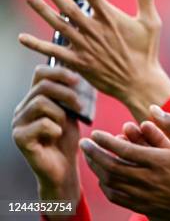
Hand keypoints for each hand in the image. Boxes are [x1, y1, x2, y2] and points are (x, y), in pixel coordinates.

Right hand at [12, 65, 81, 202]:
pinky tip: (57, 136)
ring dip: (61, 113)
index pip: (40, 73)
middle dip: (67, 93)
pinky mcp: (20, 138)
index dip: (60, 72)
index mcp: (33, 99)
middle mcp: (22, 109)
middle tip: (80, 106)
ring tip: (65, 125)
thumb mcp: (71, 112)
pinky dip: (56, 129)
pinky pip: (42, 123)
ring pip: (41, 102)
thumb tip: (79, 73)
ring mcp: (18, 123)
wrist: (62, 168)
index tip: (77, 80)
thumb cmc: (67, 139)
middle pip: (43, 86)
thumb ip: (70, 95)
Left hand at [18, 0, 169, 120]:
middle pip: (69, 6)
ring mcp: (84, 46)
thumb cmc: (146, 52)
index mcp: (111, 18)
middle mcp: (94, 30)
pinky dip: (37, 45)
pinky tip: (21, 38)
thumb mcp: (152, 22)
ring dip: (42, 10)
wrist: (139, 83)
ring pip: (58, 24)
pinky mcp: (78, 62)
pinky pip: (53, 52)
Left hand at [80, 105, 169, 220]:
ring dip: (97, 169)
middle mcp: (148, 179)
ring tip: (89, 158)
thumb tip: (152, 108)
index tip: (95, 133)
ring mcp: (143, 195)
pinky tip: (102, 177)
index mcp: (158, 162)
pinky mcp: (141, 206)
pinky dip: (105, 185)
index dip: (106, 141)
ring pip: (111, 182)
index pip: (124, 150)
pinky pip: (116, 196)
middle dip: (94, 154)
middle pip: (111, 166)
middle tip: (84, 144)